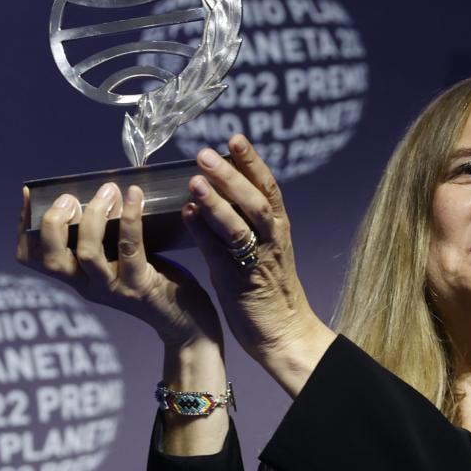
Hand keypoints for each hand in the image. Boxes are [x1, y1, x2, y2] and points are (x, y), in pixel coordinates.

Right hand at [15, 181, 221, 347]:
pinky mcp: (140, 286)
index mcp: (76, 276)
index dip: (25, 226)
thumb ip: (105, 234)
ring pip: (87, 254)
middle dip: (53, 222)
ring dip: (94, 217)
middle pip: (52, 259)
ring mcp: (112, 288)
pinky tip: (134, 195)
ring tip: (108, 191)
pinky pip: (130, 249)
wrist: (185, 321)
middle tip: (70, 198)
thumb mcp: (118, 258)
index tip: (30, 196)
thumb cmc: (153, 280)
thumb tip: (102, 188)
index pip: (33, 258)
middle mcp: (87, 285)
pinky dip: (130, 218)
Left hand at [182, 134, 335, 381]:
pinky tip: (186, 214)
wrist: (283, 332)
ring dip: (216, 202)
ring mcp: (258, 262)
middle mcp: (272, 240)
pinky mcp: (240, 284)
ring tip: (194, 181)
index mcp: (279, 229)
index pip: (268, 188)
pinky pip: (220, 254)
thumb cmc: (267, 288)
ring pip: (240, 227)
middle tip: (204, 154)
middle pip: (255, 201)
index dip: (252, 162)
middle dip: (231, 175)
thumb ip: (241, 223)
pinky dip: (203, 233)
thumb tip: (209, 200)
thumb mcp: (261, 248)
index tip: (235, 138)